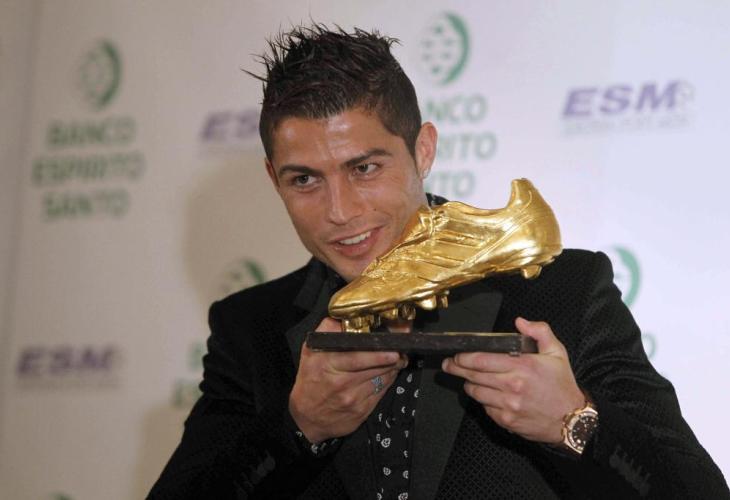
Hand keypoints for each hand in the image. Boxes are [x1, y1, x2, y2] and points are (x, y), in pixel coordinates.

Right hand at [289, 317, 407, 442]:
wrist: (307, 418)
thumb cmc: (310, 381)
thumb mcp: (310, 352)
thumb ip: (327, 330)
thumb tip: (345, 317)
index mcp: (327, 363)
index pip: (359, 355)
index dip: (379, 350)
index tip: (393, 343)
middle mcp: (341, 381)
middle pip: (377, 366)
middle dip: (393, 356)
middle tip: (399, 349)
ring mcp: (353, 398)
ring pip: (383, 377)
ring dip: (393, 367)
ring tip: (396, 359)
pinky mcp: (363, 410)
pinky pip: (382, 390)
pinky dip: (387, 380)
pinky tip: (386, 374)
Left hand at [441, 317, 583, 442]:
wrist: (572, 420)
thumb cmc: (563, 385)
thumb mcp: (557, 353)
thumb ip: (539, 332)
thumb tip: (520, 321)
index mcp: (522, 366)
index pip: (482, 360)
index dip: (464, 357)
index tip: (457, 355)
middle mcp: (512, 386)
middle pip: (473, 375)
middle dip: (457, 368)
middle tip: (449, 365)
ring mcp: (508, 405)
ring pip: (476, 392)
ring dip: (469, 384)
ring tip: (468, 379)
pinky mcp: (507, 421)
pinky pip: (486, 408)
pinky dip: (484, 401)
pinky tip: (489, 395)